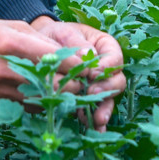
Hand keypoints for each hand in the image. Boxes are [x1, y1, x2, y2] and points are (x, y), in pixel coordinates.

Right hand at [0, 13, 88, 108]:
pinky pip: (28, 110)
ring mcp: (2, 90)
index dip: (80, 67)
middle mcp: (10, 70)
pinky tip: (45, 99)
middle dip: (73, 86)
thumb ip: (42, 40)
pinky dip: (41, 106)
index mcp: (15, 44)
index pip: (60, 60)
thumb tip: (71, 54)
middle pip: (56, 86)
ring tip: (67, 93)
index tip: (89, 69)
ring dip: (59, 99)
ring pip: (45, 102)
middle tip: (82, 84)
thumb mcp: (13, 26)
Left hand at [29, 16, 126, 132]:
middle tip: (92, 94)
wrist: (42, 44)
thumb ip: (77, 43)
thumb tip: (88, 56)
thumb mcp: (65, 32)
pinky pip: (92, 108)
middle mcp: (106, 68)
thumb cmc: (57, 34)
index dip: (107, 68)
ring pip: (107, 98)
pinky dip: (91, 118)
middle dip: (106, 90)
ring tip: (97, 120)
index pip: (115, 59)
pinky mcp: (86, 97)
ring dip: (103, 109)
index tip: (94, 74)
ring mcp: (97, 84)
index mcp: (106, 48)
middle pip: (116, 81)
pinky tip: (90, 127)